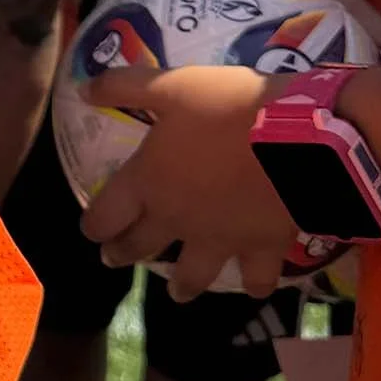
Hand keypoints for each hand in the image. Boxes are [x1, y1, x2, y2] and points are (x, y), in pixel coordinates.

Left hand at [80, 66, 294, 301]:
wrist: (299, 137)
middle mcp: (177, 220)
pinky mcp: (262, 248)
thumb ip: (124, 87)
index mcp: (148, 182)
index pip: (105, 216)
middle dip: (122, 254)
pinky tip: (253, 287)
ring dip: (182, 285)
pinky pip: (255, 277)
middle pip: (139, 247)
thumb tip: (81, 92)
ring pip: (192, 275)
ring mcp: (219, 240)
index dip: (94, 225)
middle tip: (114, 259)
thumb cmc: (228, 107)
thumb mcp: (172, 85)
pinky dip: (254, 284)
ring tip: (177, 294)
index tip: (91, 231)